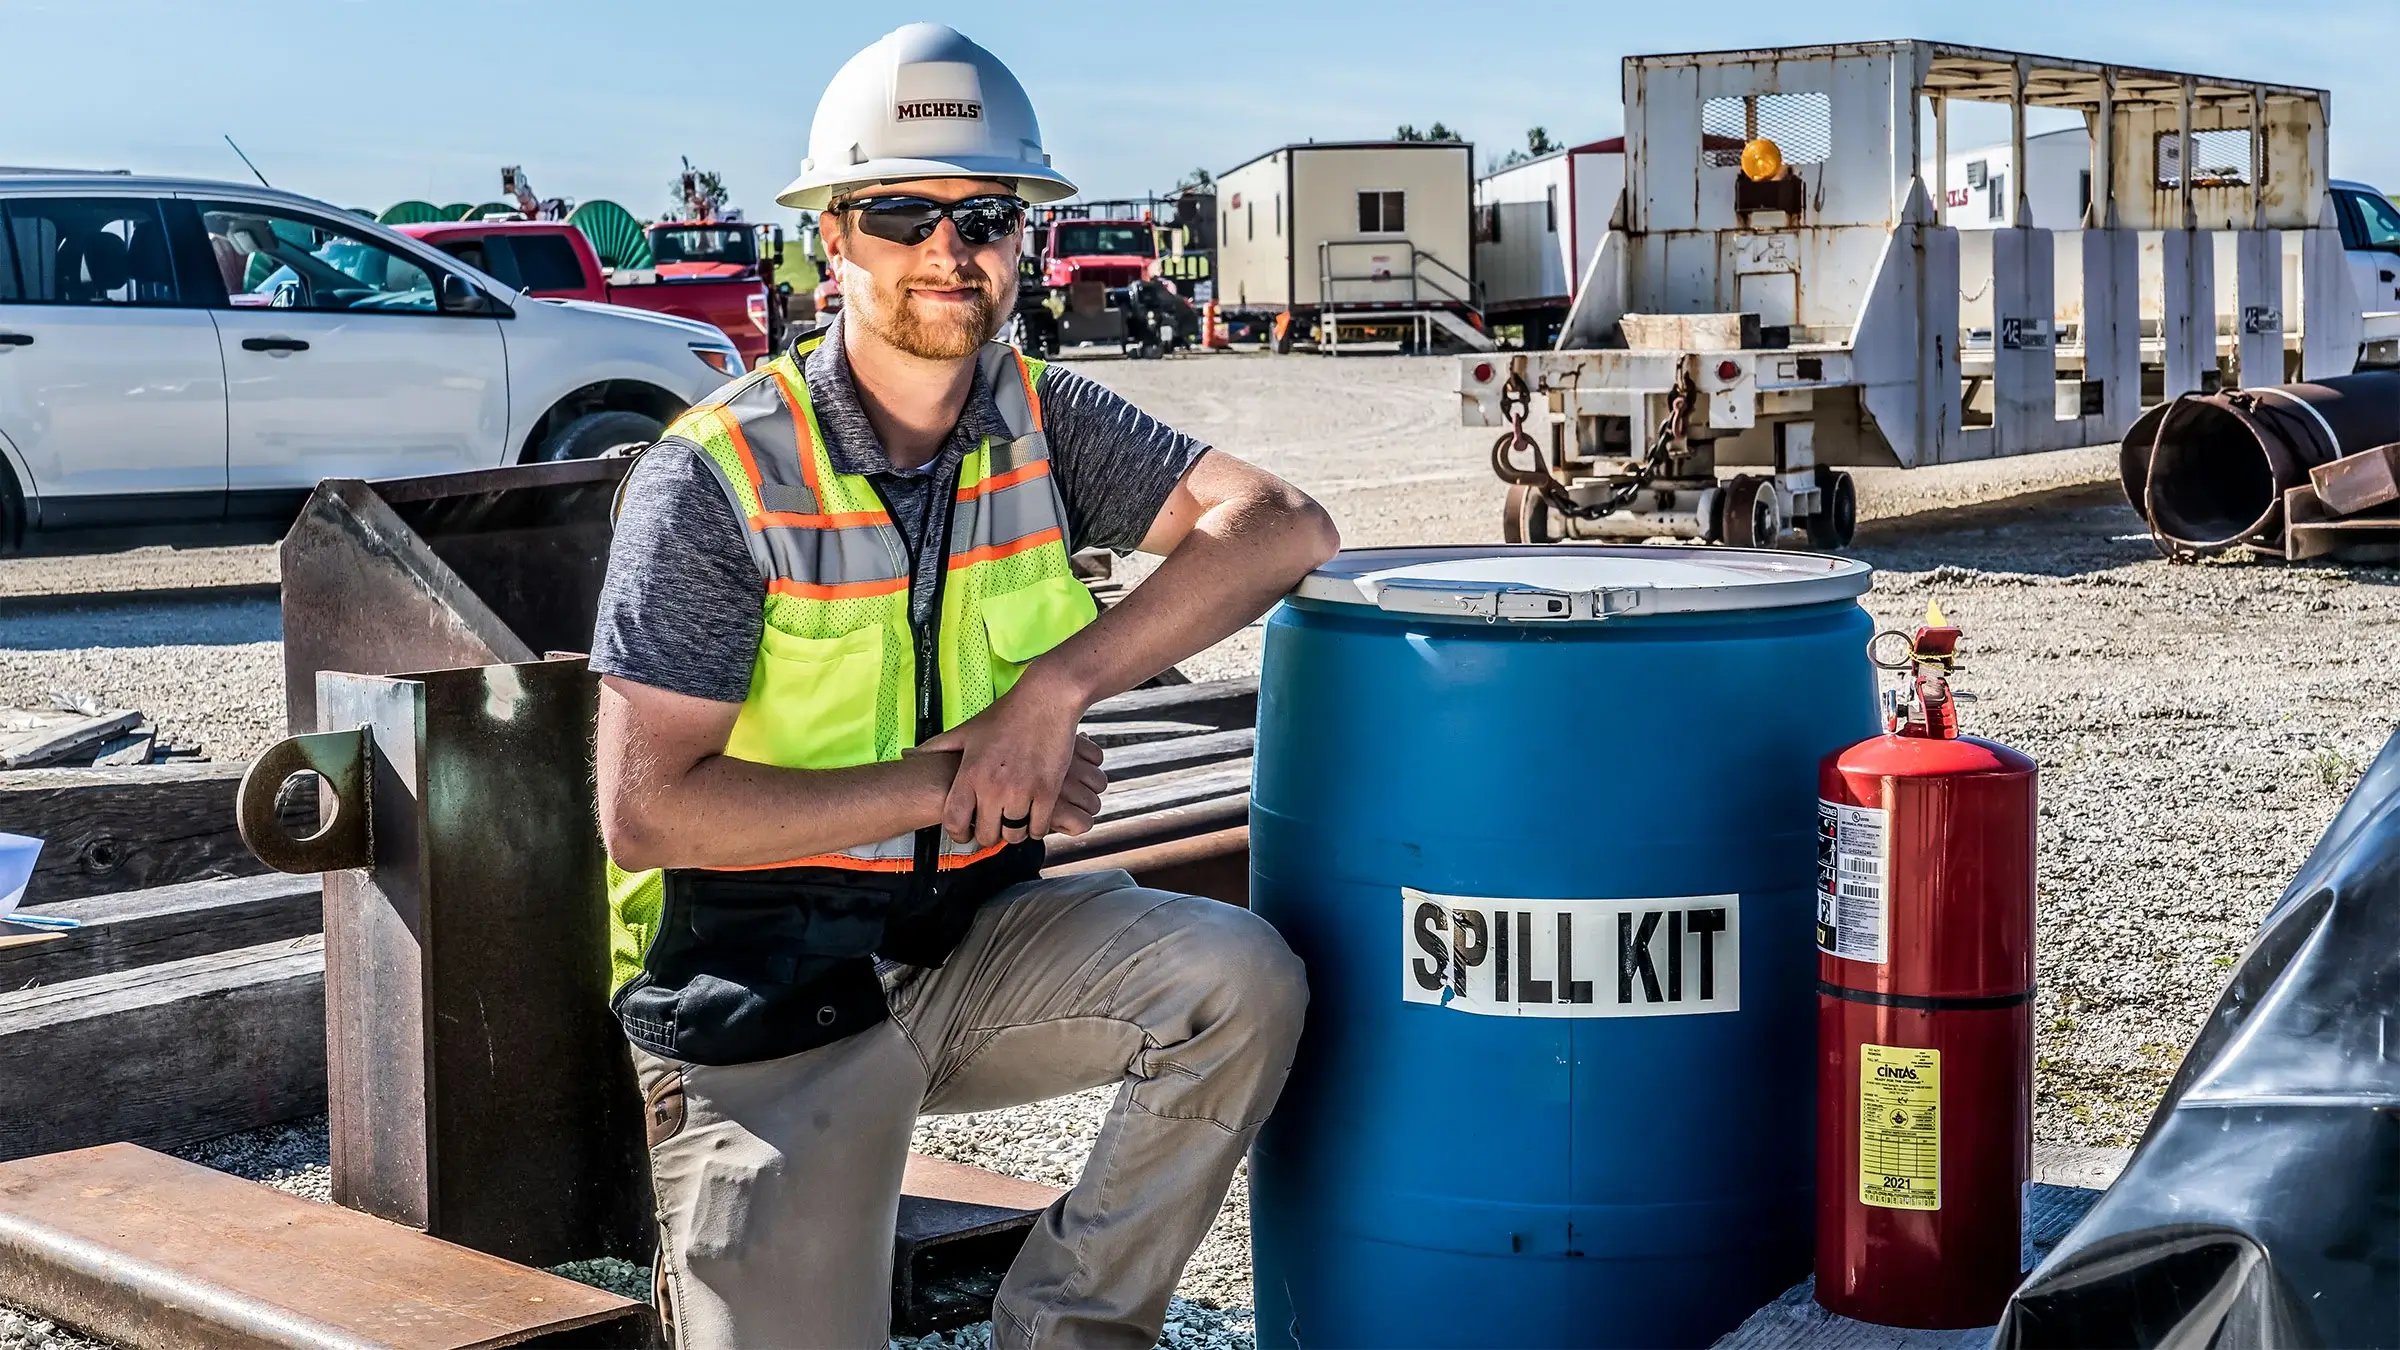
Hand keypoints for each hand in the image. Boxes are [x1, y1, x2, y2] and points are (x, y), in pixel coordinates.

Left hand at [914, 679, 1102, 846]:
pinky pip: (1039, 828)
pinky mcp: (1047, 793)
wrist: (1046, 699)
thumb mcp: (967, 730)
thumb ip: (937, 748)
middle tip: (993, 826)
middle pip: (986, 835)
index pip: (954, 822)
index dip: (958, 834)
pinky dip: (1037, 826)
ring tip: (1015, 820)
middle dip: (988, 834)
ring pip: (1014, 835)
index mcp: (970, 774)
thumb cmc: (1006, 714)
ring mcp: (1021, 792)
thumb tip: (908, 755)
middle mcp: (993, 787)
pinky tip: (1034, 815)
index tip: (965, 833)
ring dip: (1013, 832)